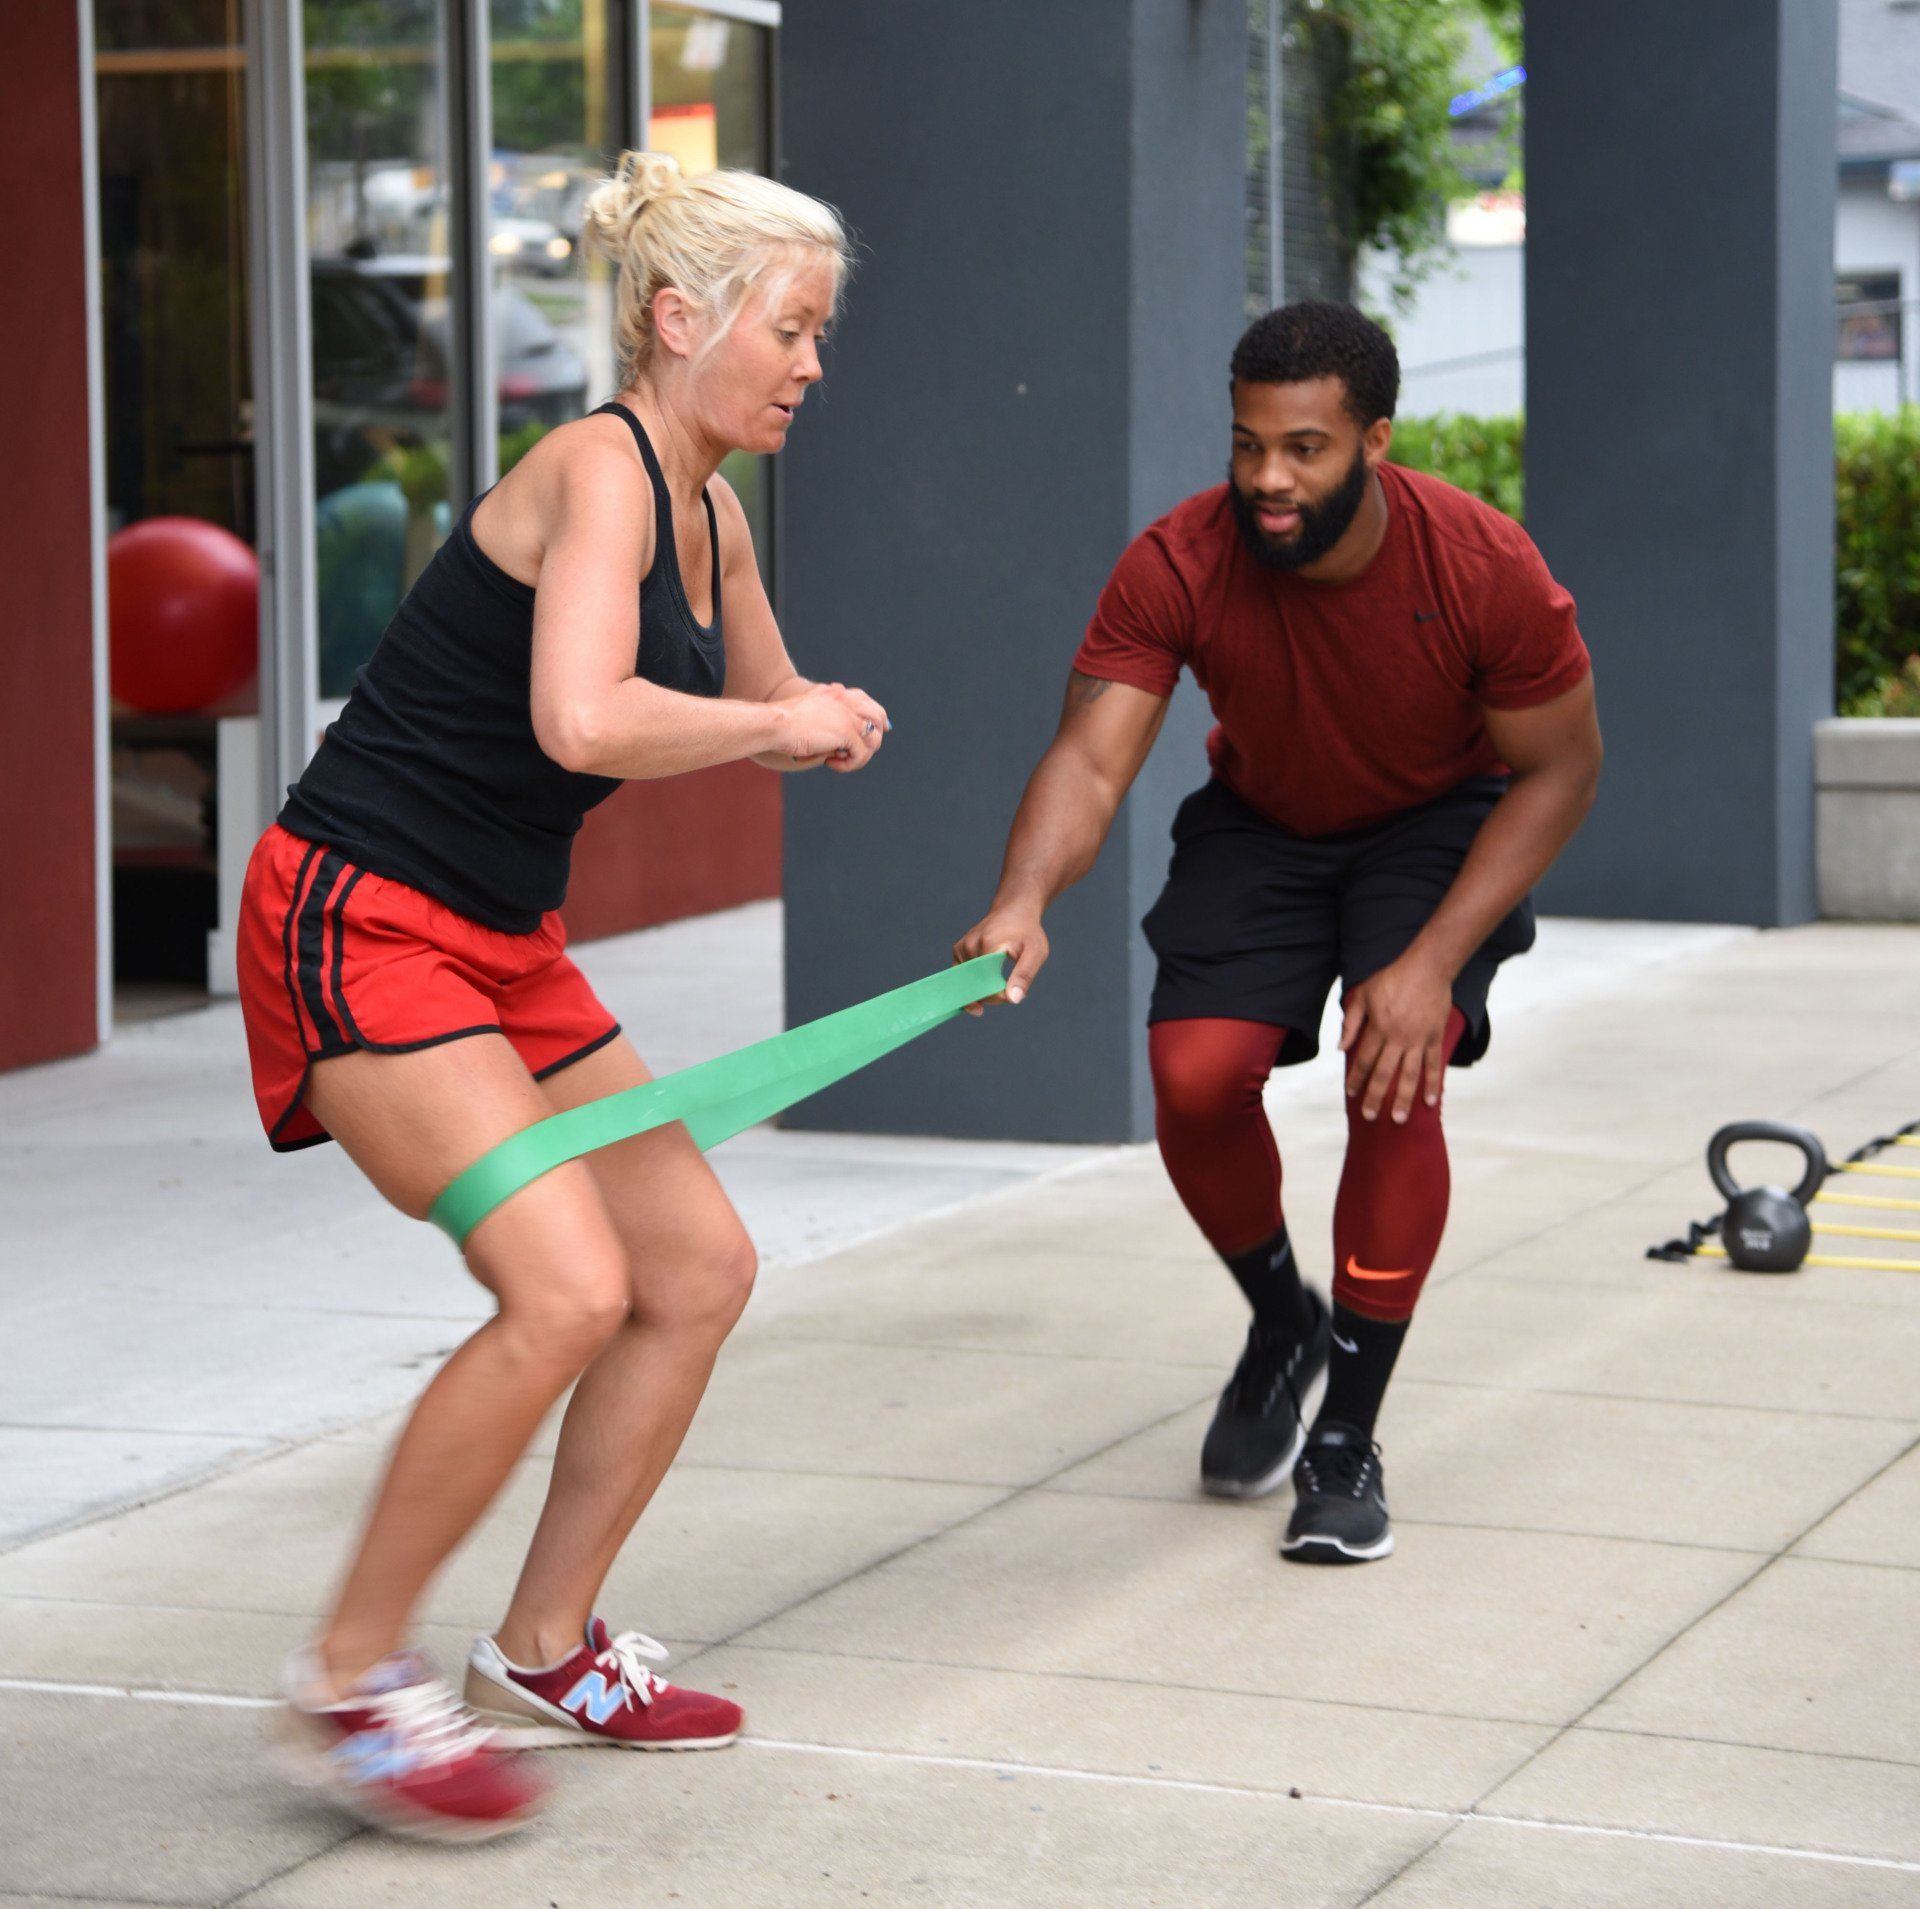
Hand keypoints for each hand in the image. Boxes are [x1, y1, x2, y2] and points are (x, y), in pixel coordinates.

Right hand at [775, 682, 887, 771]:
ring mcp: (848, 716)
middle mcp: (845, 700)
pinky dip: (849, 764)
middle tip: (857, 754)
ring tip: (838, 761)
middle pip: (878, 716)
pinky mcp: (847, 732)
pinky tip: (831, 763)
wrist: (775, 723)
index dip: (875, 717)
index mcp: (835, 693)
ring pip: (873, 740)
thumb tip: (836, 732)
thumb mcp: (805, 713)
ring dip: (859, 756)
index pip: (865, 701)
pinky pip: (861, 754)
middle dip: (873, 737)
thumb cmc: (782, 723)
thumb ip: (823, 714)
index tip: (878, 730)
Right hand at [952, 904, 1048, 1015]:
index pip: (985, 985)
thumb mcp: (1035, 952)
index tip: (1009, 996)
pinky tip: (987, 978)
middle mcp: (970, 946)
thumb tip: (1013, 999)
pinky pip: (962, 976)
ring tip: (999, 981)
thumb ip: (1024, 975)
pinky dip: (974, 982)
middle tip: (1006, 990)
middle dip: (989, 996)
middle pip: (973, 986)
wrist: (1014, 911)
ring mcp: (961, 947)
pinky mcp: (958, 950)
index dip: (996, 997)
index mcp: (988, 945)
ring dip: (982, 990)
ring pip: (967, 983)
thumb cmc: (1027, 932)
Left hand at [1339, 952, 1452, 1123]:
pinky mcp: (1435, 1038)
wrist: (1427, 968)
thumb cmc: (1392, 979)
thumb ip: (1351, 1022)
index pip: (1364, 1060)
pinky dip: (1433, 1084)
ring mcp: (1419, 1040)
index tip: (1350, 1093)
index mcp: (1378, 1028)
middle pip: (1384, 1074)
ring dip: (1404, 1099)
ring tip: (1398, 1119)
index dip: (1356, 1078)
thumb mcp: (1362, 994)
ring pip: (1410, 1075)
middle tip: (1369, 1117)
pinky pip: (1434, 1065)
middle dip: (1375, 1097)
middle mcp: (1398, 1038)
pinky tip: (1430, 1102)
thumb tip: (1340, 1047)